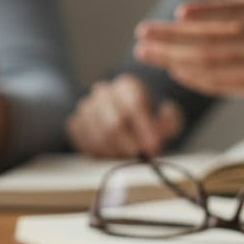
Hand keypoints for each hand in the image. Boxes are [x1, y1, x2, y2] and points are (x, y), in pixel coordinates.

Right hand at [66, 74, 182, 157]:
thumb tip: (159, 130)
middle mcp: (103, 92)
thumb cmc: (147, 119)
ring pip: (98, 135)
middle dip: (129, 145)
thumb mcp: (166, 117)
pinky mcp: (75, 122)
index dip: (144, 128)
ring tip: (127, 156)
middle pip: (113, 122)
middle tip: (140, 157)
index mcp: (127, 86)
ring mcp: (86, 106)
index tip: (153, 147)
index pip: (134, 104)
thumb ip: (168, 121)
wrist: (124, 117)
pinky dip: (98, 152)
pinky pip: (82, 141)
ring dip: (115, 151)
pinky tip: (110, 154)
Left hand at [134, 0, 243, 97]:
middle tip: (140, 35)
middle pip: (210, 41)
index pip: (233, 12)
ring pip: (210, 65)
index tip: (179, 12)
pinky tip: (172, 70)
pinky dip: (196, 79)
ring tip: (144, 52)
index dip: (208, 13)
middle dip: (172, 39)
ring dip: (173, 60)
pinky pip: (221, 85)